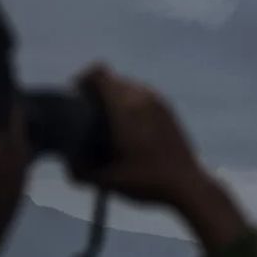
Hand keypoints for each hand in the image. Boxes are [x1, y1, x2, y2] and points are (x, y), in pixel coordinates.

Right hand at [67, 64, 211, 206]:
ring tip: (109, 125)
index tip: (76, 98)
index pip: (99, 72)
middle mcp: (142, 98)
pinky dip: (130, 104)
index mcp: (125, 108)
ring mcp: (158, 101)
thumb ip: (81, 171)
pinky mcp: (168, 109)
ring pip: (127, 86)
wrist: (188, 184)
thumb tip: (67, 161)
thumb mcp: (108, 181)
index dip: (83, 79)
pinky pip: (142, 95)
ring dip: (114, 98)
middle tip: (88, 117)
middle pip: (111, 79)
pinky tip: (130, 130)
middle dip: (96, 93)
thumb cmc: (147, 182)